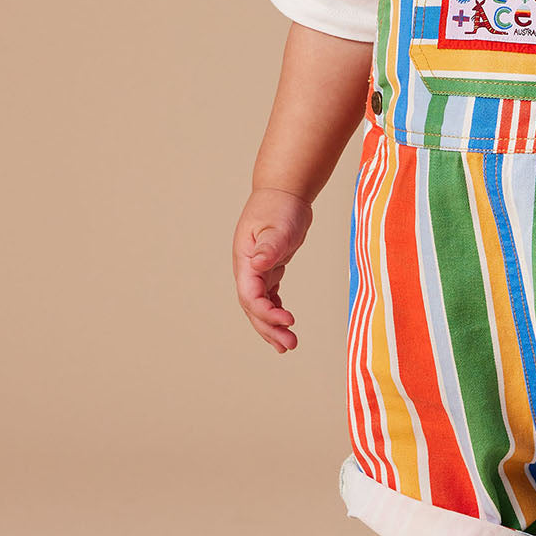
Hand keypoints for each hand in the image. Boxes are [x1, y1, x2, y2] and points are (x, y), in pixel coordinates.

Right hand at [232, 188, 313, 352]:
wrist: (283, 192)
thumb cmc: (280, 206)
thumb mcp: (277, 226)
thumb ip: (269, 246)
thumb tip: (258, 264)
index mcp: (245, 261)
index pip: (250, 295)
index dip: (266, 313)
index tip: (288, 321)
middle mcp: (247, 269)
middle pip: (253, 307)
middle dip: (269, 328)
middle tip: (290, 344)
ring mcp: (256, 271)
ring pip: (260, 306)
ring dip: (272, 325)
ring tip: (289, 344)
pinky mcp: (269, 269)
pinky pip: (269, 297)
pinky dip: (276, 312)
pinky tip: (285, 323)